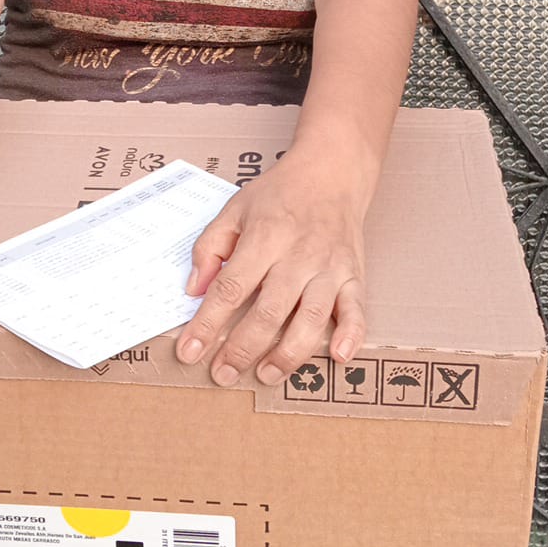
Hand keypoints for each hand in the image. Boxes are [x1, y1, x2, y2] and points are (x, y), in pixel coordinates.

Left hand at [175, 152, 365, 386]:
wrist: (332, 171)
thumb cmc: (280, 193)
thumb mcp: (235, 209)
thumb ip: (210, 247)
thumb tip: (195, 290)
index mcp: (265, 237)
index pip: (230, 288)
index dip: (207, 324)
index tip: (190, 351)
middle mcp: (298, 255)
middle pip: (268, 312)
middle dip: (242, 349)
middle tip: (223, 374)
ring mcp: (330, 267)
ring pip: (310, 318)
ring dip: (288, 353)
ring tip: (265, 374)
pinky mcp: (354, 274)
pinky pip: (357, 308)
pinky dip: (351, 333)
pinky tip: (338, 355)